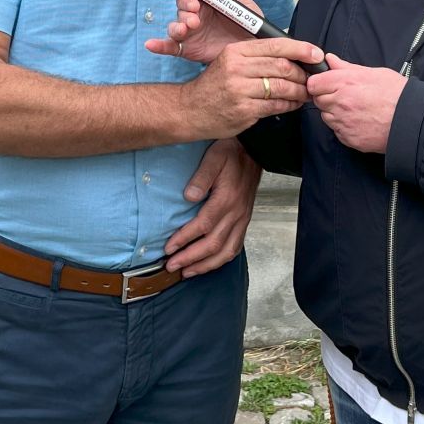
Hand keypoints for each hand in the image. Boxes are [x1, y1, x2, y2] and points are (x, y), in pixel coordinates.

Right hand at [146, 0, 261, 64]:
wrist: (252, 49)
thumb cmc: (246, 23)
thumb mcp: (241, 1)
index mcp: (205, 3)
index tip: (196, 2)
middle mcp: (194, 16)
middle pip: (180, 8)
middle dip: (184, 11)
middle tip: (194, 18)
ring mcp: (189, 33)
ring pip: (174, 27)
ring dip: (176, 27)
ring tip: (186, 30)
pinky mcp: (187, 49)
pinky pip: (169, 47)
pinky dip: (158, 45)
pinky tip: (150, 44)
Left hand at [163, 139, 261, 275]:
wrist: (256, 151)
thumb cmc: (231, 152)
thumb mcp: (214, 157)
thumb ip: (201, 176)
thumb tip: (188, 196)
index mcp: (227, 198)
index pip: (203, 225)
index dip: (184, 238)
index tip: (168, 248)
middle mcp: (236, 213)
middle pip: (213, 244)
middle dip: (191, 258)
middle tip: (172, 266)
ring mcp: (243, 219)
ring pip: (226, 251)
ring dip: (205, 265)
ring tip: (187, 272)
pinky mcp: (245, 221)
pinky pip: (236, 247)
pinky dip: (221, 260)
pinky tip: (209, 264)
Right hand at [185, 36, 323, 139]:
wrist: (190, 109)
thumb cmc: (215, 84)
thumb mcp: (230, 61)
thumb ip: (257, 56)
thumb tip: (292, 54)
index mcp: (236, 51)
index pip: (275, 45)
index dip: (301, 49)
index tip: (316, 54)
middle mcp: (237, 68)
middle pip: (282, 66)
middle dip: (302, 74)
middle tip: (311, 79)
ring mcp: (240, 90)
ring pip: (282, 87)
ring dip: (300, 91)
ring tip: (306, 93)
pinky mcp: (244, 110)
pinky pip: (276, 106)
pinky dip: (290, 105)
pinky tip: (294, 104)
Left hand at [307, 52, 406, 155]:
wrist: (411, 120)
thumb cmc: (396, 94)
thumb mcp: (373, 73)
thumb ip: (347, 67)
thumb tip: (330, 60)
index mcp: (345, 83)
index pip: (313, 84)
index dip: (319, 83)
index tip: (326, 84)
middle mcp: (340, 103)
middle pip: (318, 100)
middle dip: (327, 98)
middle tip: (345, 97)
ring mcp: (343, 122)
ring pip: (326, 116)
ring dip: (334, 113)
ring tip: (355, 110)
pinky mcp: (348, 138)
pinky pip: (337, 131)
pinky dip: (344, 127)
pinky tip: (359, 122)